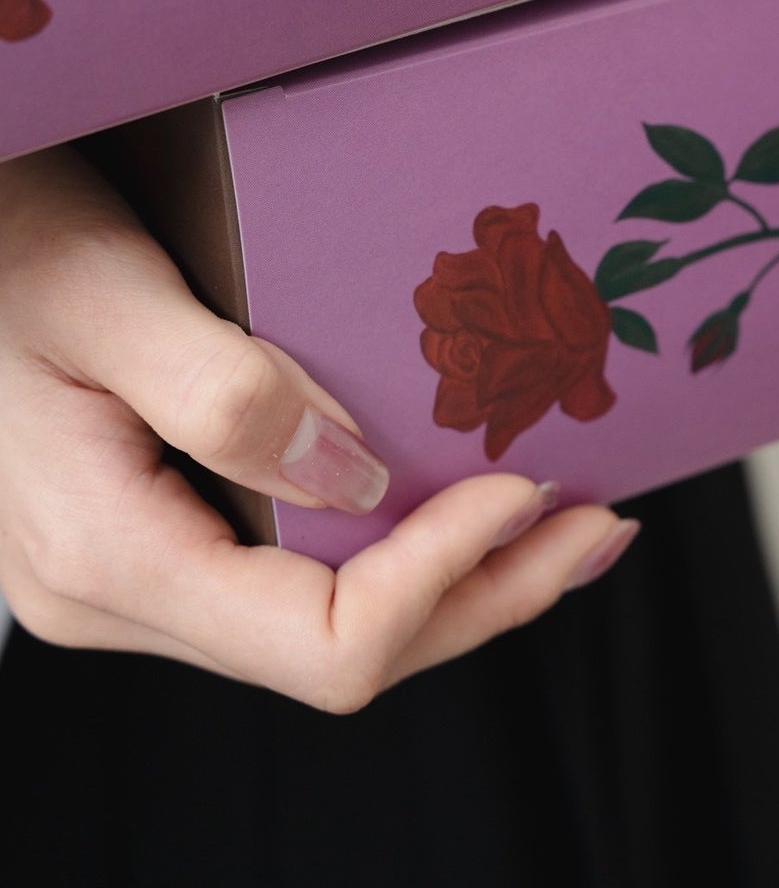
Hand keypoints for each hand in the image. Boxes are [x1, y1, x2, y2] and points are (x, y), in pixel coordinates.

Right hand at [0, 145, 634, 710]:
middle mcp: (120, 596)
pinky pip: (296, 578)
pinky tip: (448, 505)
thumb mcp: (108, 295)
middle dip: (485, 596)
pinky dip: (391, 549)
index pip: (320, 639)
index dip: (442, 576)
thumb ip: (224, 394)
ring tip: (552, 522)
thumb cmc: (7, 249)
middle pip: (341, 654)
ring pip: (325, 625)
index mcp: (107, 556)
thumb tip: (358, 484)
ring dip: (452, 579)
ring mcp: (138, 577)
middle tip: (596, 528)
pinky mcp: (159, 540)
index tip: (524, 491)